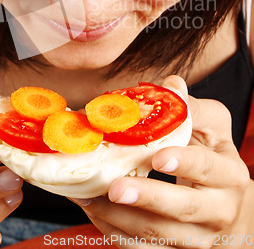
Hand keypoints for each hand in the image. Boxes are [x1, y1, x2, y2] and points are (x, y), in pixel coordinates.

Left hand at [71, 76, 252, 247]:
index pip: (208, 168)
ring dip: (120, 217)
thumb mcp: (212, 128)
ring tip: (89, 197)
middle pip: (184, 209)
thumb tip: (171, 84)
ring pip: (159, 234)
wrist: (228, 206)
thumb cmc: (214, 157)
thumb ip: (191, 108)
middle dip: (147, 198)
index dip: (184, 163)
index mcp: (228, 173)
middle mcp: (219, 209)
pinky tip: (94, 211)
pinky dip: (116, 232)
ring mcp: (198, 236)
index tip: (157, 157)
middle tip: (115, 187)